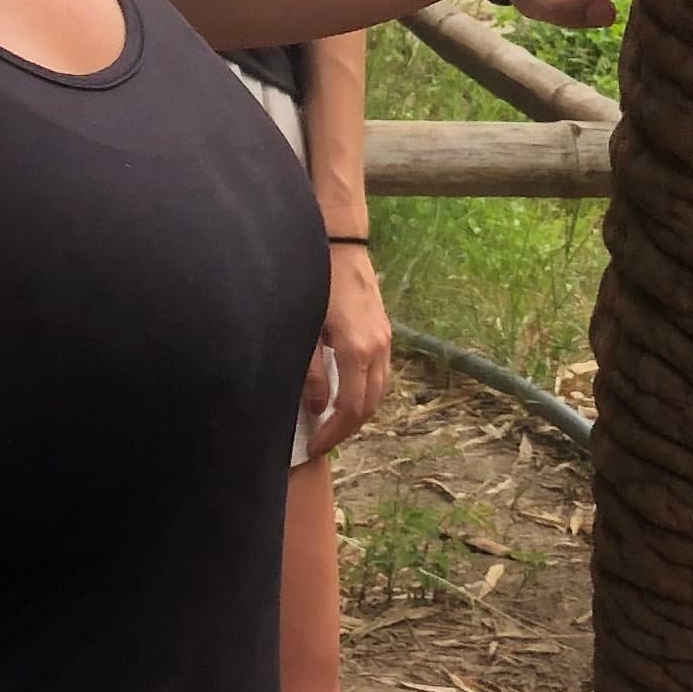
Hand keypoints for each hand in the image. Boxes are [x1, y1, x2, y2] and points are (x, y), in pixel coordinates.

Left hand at [313, 247, 393, 452]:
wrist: (342, 245)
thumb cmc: (318, 284)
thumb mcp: (306, 331)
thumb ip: (312, 373)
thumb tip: (318, 408)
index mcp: (357, 351)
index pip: (352, 409)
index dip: (334, 433)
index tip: (315, 446)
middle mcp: (379, 349)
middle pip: (370, 405)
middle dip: (347, 428)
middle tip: (323, 440)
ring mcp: (386, 339)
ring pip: (380, 390)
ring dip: (359, 411)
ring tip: (333, 421)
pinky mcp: (385, 330)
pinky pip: (381, 372)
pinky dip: (366, 390)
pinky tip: (345, 391)